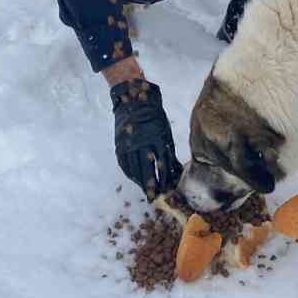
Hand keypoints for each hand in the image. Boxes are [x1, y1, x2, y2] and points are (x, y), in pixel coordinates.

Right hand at [110, 78, 179, 198]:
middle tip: (153, 197)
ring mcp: (129, 144)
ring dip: (139, 181)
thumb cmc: (154, 116)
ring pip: (134, 168)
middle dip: (151, 185)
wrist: (133, 100)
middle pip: (146, 169)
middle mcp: (142, 143)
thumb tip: (177, 171)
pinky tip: (134, 179)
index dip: (164, 179)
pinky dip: (129, 173)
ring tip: (145, 190)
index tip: (167, 190)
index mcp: (156, 138)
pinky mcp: (120, 144)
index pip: (161, 164)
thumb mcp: (164, 132)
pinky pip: (124, 163)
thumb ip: (168, 151)